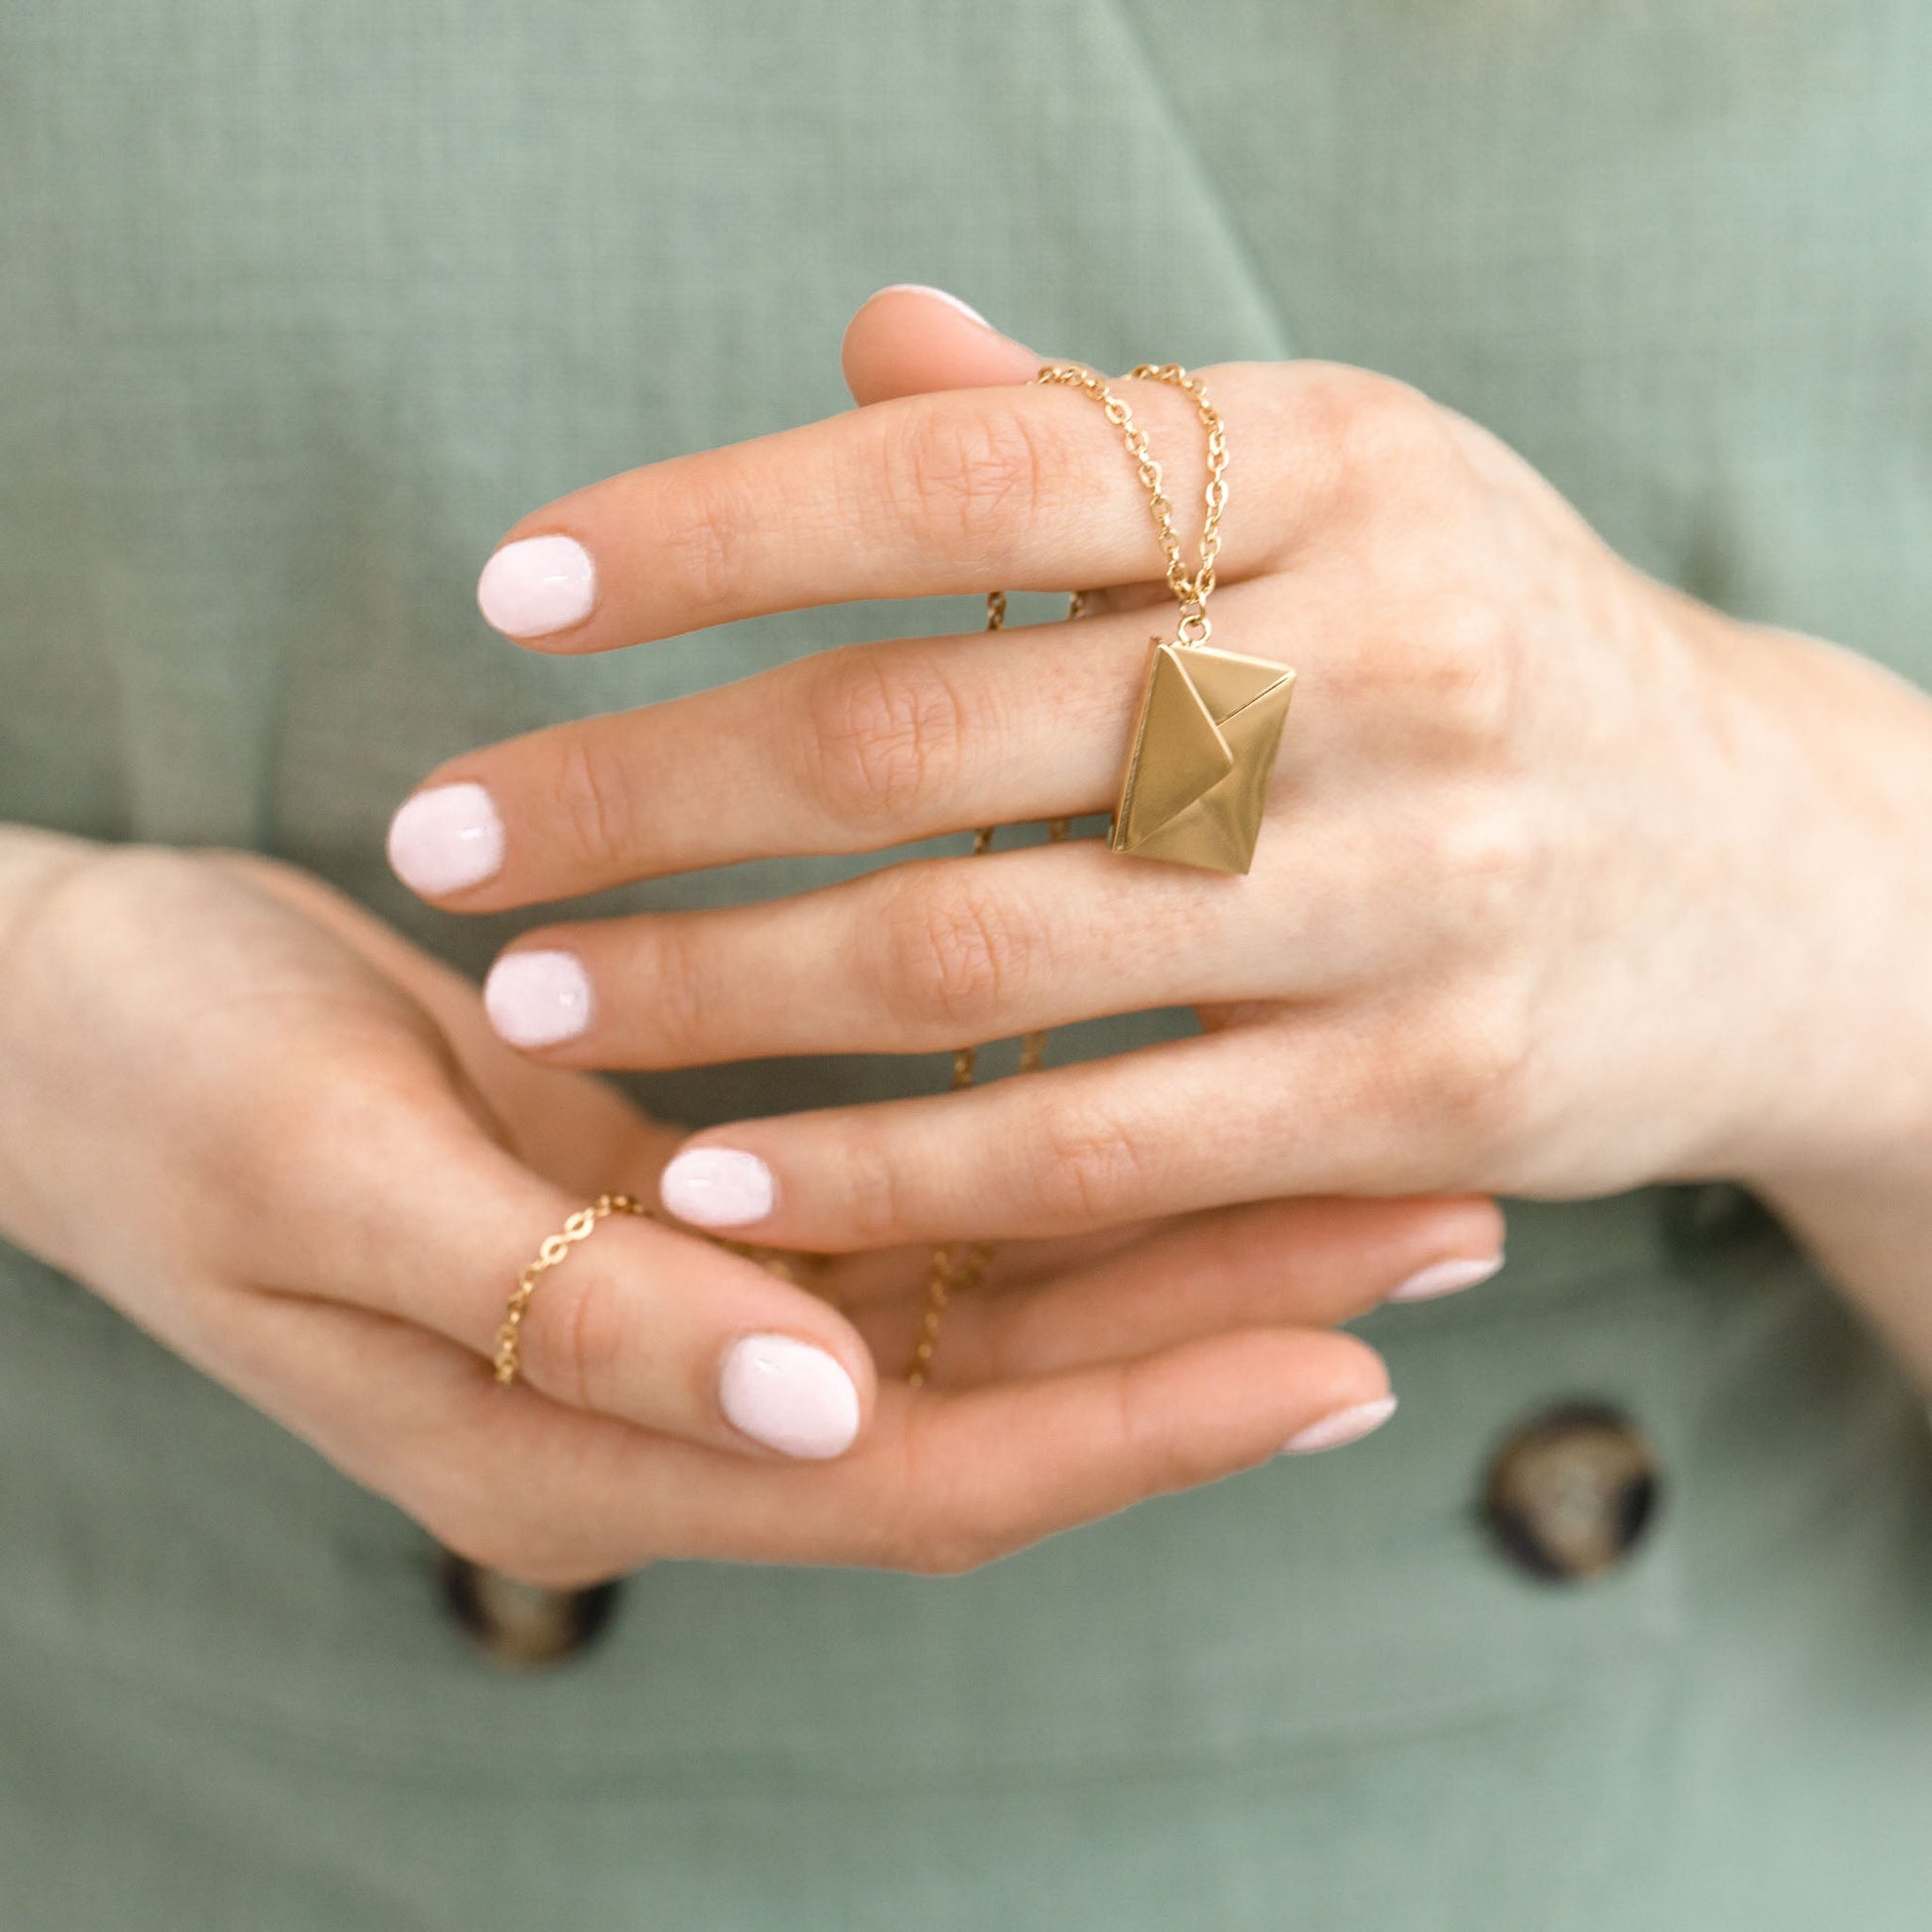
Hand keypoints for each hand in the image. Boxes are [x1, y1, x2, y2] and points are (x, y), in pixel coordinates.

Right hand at [0, 834, 1499, 1580]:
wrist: (61, 1014)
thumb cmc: (159, 1081)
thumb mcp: (324, 1179)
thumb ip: (564, 1303)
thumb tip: (813, 1402)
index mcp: (583, 1444)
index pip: (922, 1476)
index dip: (1134, 1433)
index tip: (1339, 1360)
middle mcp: (682, 1400)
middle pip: (1010, 1392)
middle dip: (1226, 1324)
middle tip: (1445, 1228)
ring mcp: (706, 1302)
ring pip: (998, 1294)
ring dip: (1183, 1234)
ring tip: (1388, 1163)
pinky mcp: (708, 1196)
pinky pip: (930, 1202)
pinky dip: (1066, 1160)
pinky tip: (1193, 1087)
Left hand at [385, 287, 1901, 1256]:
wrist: (1766, 874)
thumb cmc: (1486, 660)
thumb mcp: (1344, 498)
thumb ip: (1105, 440)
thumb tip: (877, 339)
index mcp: (1340, 463)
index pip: (967, 464)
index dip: (717, 524)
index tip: (515, 590)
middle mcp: (1386, 657)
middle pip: (925, 726)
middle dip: (642, 790)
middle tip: (446, 834)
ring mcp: (1416, 892)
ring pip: (982, 955)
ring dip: (716, 988)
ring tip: (535, 996)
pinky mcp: (1428, 1100)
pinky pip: (1092, 1151)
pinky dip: (881, 1167)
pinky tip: (721, 1173)